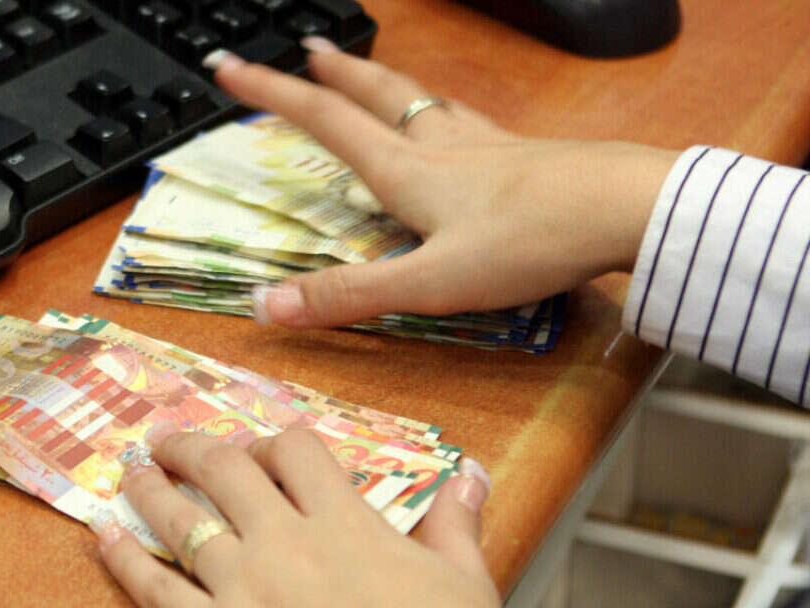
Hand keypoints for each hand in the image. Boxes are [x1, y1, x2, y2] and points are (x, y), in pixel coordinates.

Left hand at [91, 429, 509, 607]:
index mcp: (345, 522)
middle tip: (168, 443)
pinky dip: (124, 558)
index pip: (295, 453)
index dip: (271, 444)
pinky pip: (155, 589)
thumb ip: (453, 524)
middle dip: (192, 449)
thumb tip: (466, 476)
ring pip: (180, 519)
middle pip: (223, 470)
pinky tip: (105, 536)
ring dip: (149, 489)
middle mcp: (285, 541)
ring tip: (130, 473)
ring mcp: (242, 588)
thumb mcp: (465, 581)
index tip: (257, 452)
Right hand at [206, 40, 679, 327]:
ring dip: (383, 82)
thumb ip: (350, 296)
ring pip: (421, 100)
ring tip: (365, 72)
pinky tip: (454, 121)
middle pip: (374, 94)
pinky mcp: (523, 155)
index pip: (324, 120)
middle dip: (330, 73)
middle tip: (304, 49)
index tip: (230, 69)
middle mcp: (441, 145)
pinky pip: (467, 118)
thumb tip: (267, 307)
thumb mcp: (430, 283)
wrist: (628, 208)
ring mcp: (486, 144)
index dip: (271, 94)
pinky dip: (441, 109)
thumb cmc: (531, 242)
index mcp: (407, 171)